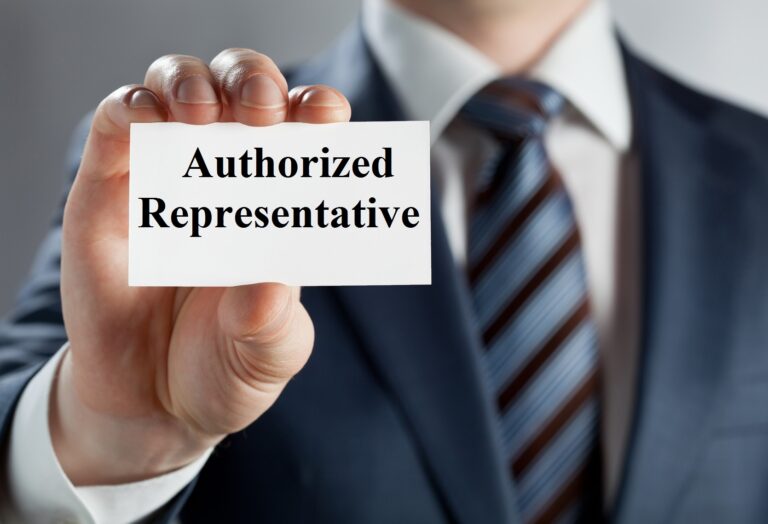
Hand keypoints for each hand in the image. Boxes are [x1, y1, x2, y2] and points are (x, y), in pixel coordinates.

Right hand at [54, 49, 350, 484]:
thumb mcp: (266, 356)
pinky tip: (148, 123)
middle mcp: (228, 177)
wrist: (153, 404)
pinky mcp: (108, 190)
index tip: (327, 115)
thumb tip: (267, 286)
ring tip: (203, 116)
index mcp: (281, 203)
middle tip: (262, 112)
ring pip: (178, 87)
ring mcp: (167, 177)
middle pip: (243, 88)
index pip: (304, 132)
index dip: (317, 109)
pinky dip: (130, 110)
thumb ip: (272, 327)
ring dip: (192, 84)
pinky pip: (114, 126)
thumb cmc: (225, 369)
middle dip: (255, 82)